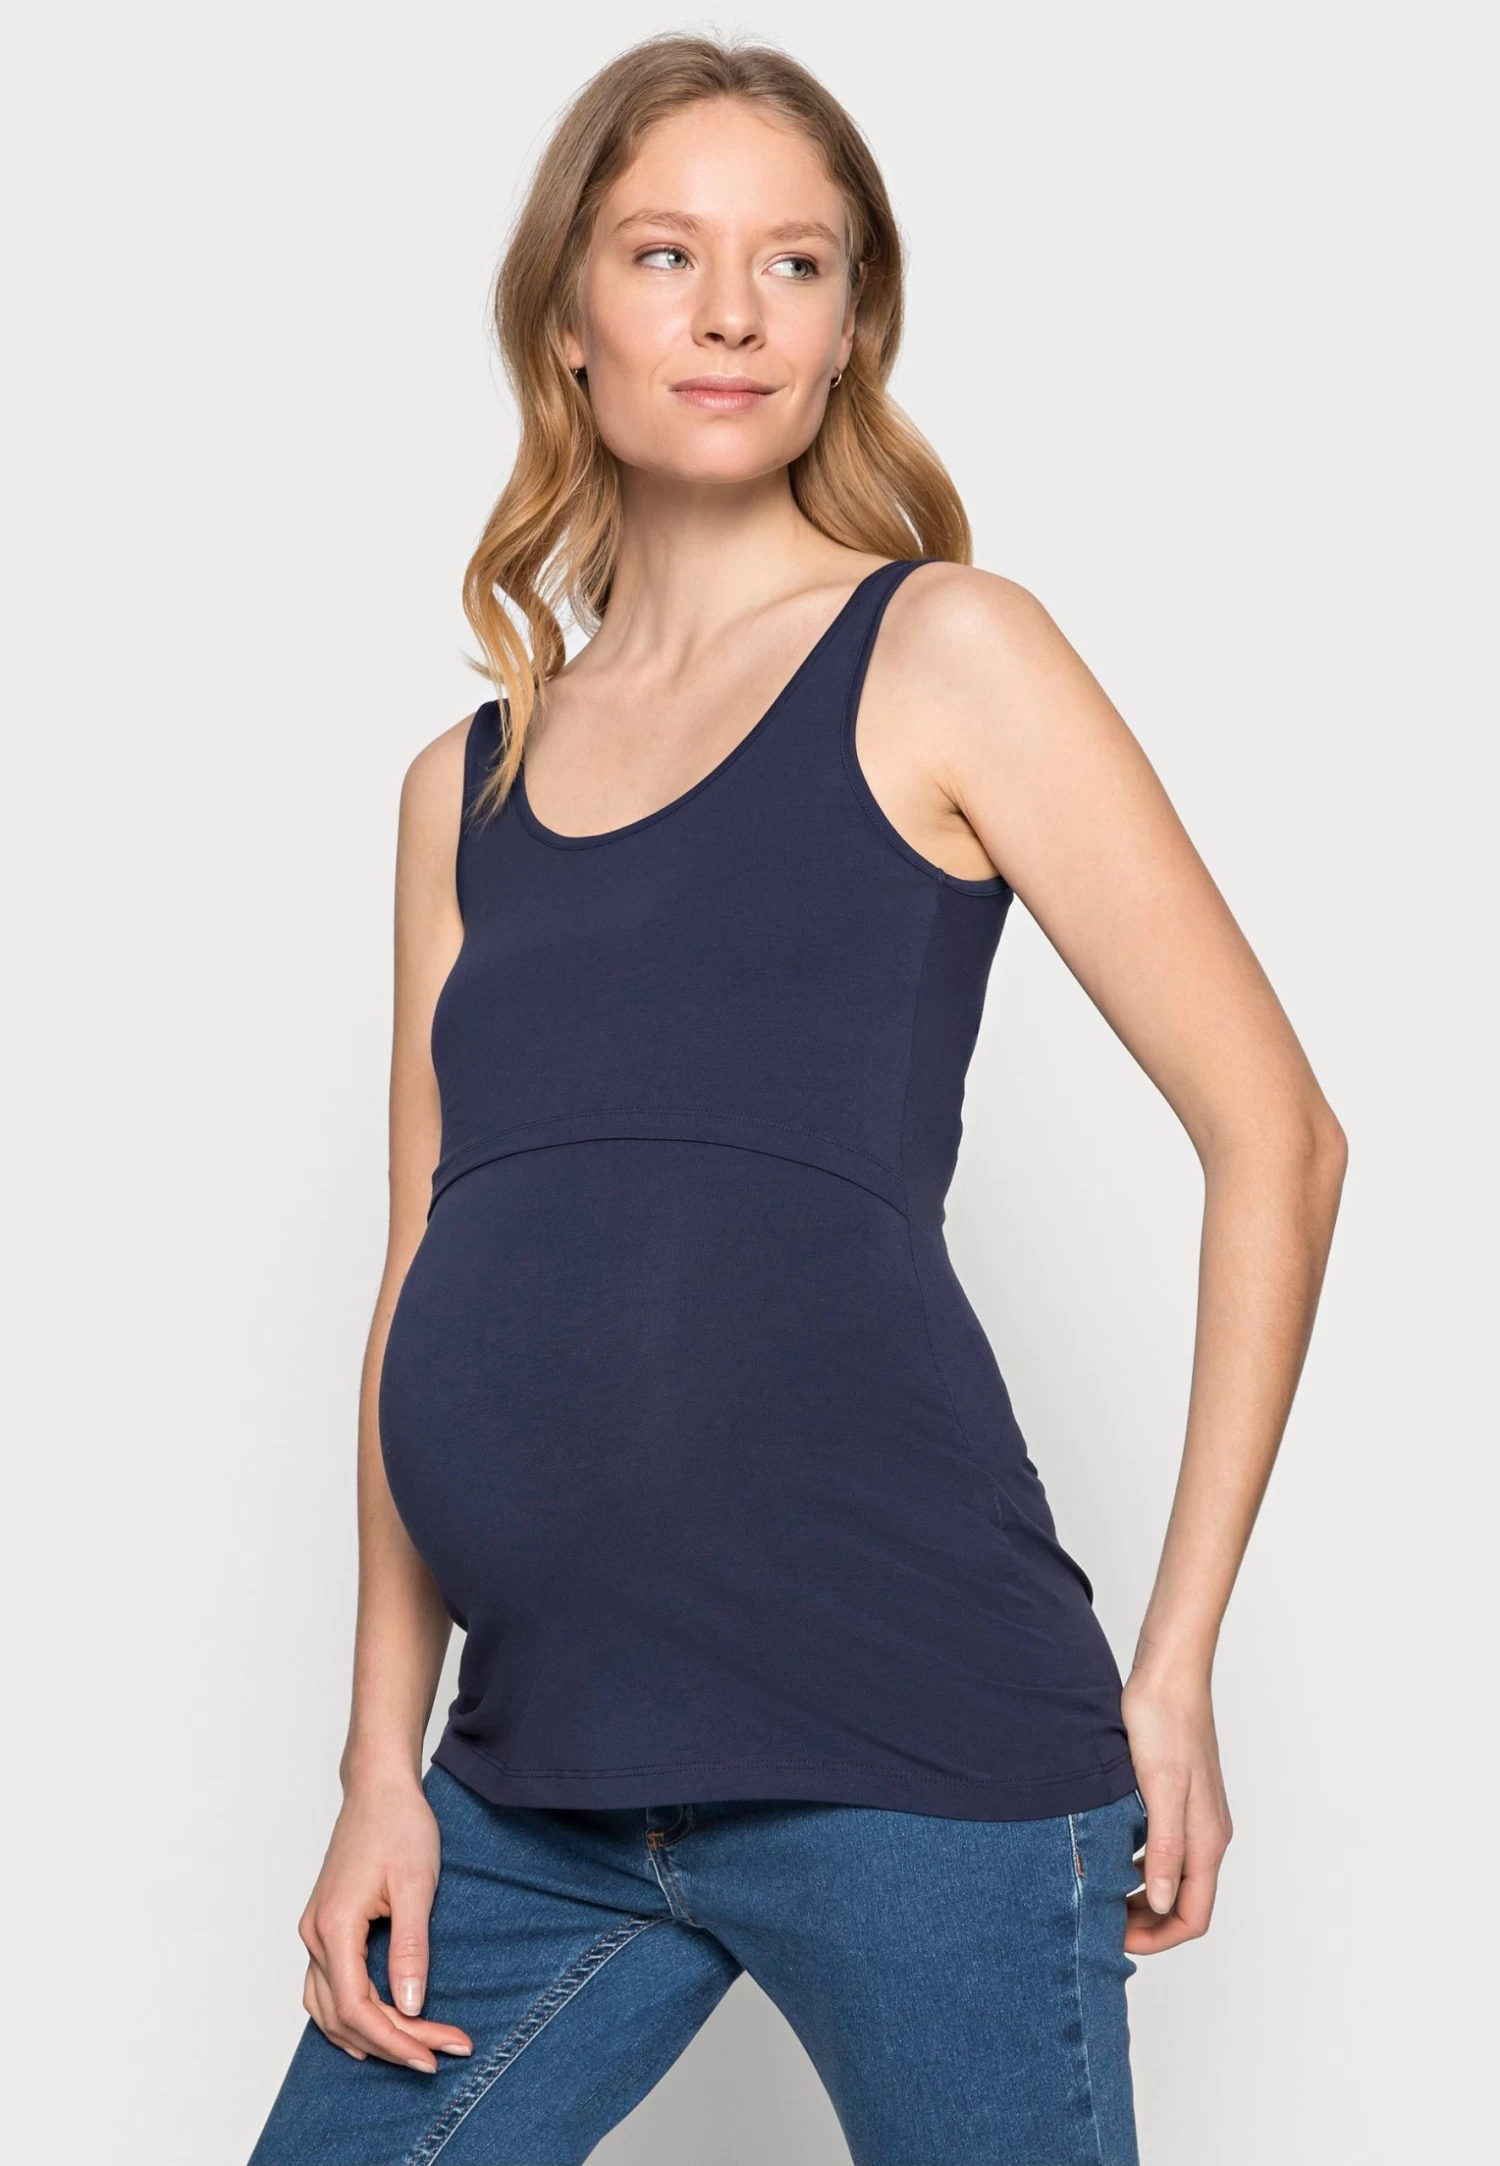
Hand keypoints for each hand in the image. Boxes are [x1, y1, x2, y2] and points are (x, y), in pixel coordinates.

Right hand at [297, 1771, 473, 2072]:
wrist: (379, 1788)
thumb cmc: (399, 1826)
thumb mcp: (417, 1885)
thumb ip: (412, 1949)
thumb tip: (411, 2006)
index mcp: (335, 1926)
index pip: (357, 2008)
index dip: (395, 2040)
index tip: (434, 2055)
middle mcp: (316, 1935)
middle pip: (344, 2015)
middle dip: (394, 2041)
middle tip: (442, 2052)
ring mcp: (315, 1932)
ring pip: (327, 2009)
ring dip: (369, 2036)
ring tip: (413, 2051)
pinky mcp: (324, 1927)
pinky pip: (325, 1989)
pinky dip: (348, 2016)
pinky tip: (373, 2029)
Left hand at [1119, 1665, 1233, 1954]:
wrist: (1168, 1673)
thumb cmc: (1164, 1723)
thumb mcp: (1160, 1788)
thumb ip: (1166, 1849)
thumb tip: (1165, 1904)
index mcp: (1206, 1839)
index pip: (1193, 1917)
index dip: (1158, 1938)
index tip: (1116, 1938)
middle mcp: (1207, 1833)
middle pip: (1185, 1902)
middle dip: (1148, 1923)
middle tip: (1101, 1921)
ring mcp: (1194, 1815)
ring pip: (1174, 1876)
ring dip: (1141, 1894)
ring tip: (1100, 1891)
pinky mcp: (1178, 1796)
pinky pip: (1164, 1848)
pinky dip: (1140, 1863)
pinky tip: (1109, 1852)